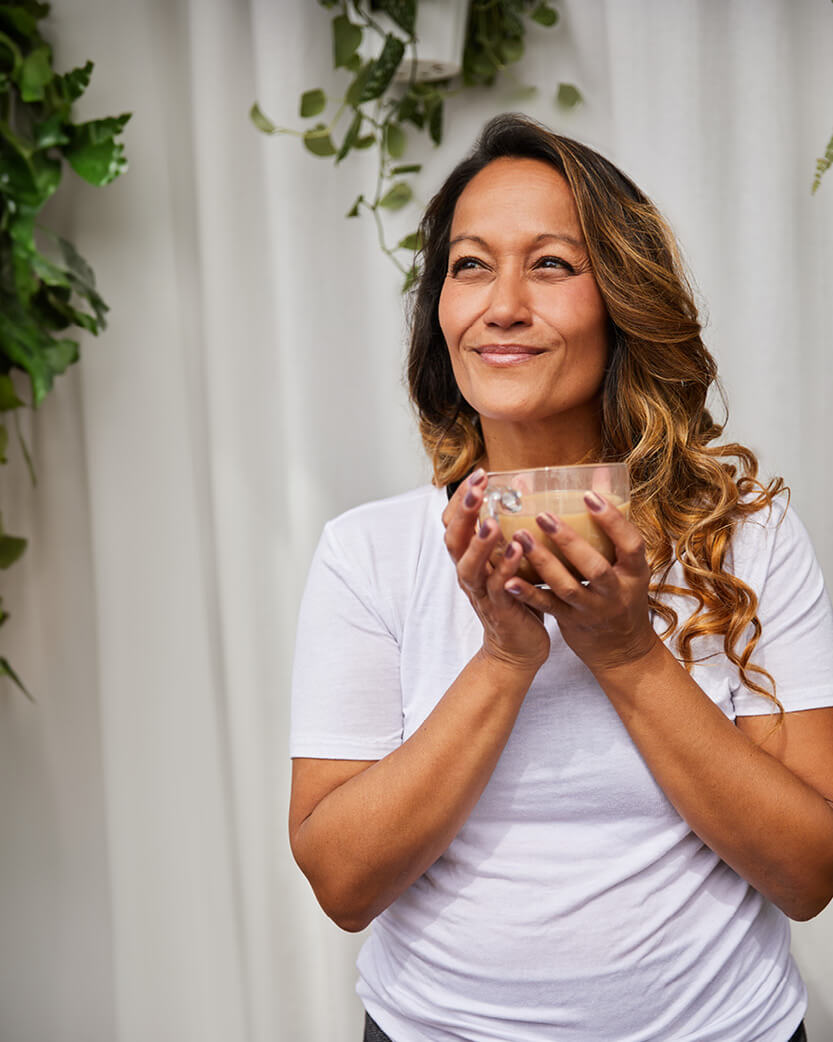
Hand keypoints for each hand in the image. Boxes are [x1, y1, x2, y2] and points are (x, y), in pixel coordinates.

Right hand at [442, 470, 549, 673]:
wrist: (517, 649)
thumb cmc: (516, 597)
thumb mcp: (508, 559)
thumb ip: (510, 529)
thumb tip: (526, 489)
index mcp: (469, 558)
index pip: (453, 522)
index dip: (461, 498)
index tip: (478, 473)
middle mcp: (469, 573)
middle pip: (454, 539)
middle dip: (464, 512)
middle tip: (477, 487)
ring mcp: (481, 593)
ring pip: (469, 566)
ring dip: (479, 543)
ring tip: (490, 520)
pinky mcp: (500, 610)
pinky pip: (498, 588)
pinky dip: (506, 568)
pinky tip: (518, 549)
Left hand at [502, 491, 657, 673]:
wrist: (622, 649)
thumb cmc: (621, 594)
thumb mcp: (627, 564)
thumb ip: (612, 527)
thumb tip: (602, 474)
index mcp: (634, 572)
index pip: (630, 544)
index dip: (612, 520)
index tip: (589, 495)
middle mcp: (615, 592)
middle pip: (594, 567)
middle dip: (569, 541)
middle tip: (542, 515)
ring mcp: (592, 610)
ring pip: (567, 587)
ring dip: (542, 562)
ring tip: (519, 537)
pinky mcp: (570, 623)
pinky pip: (547, 607)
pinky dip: (527, 593)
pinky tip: (507, 578)